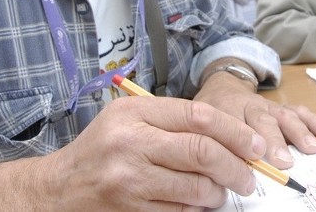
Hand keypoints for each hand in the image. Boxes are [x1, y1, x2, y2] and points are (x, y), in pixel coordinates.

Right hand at [43, 96, 265, 210]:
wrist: (60, 187)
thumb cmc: (103, 147)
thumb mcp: (130, 118)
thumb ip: (172, 120)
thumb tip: (228, 137)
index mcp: (134, 113)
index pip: (198, 116)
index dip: (234, 131)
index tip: (255, 145)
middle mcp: (131, 142)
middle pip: (201, 150)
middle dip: (236, 165)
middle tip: (250, 175)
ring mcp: (129, 178)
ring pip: (195, 186)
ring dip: (219, 191)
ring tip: (223, 190)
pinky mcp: (129, 208)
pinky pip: (180, 211)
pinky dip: (198, 208)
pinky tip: (199, 203)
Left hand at [194, 68, 315, 169]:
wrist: (222, 88)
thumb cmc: (211, 116)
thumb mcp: (200, 127)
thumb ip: (210, 145)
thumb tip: (217, 175)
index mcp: (224, 112)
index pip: (232, 128)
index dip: (241, 146)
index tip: (252, 164)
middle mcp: (248, 107)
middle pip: (261, 121)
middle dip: (274, 141)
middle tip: (284, 162)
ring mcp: (266, 106)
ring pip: (283, 115)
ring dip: (299, 132)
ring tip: (313, 149)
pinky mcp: (280, 107)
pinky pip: (297, 111)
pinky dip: (312, 121)